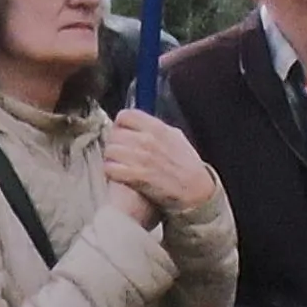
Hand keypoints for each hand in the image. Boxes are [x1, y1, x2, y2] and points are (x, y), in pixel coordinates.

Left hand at [102, 106, 215, 220]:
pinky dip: (110, 172)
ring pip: (110, 151)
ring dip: (111, 159)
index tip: (121, 133)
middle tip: (118, 153)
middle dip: (114, 144)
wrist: (196, 190)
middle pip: (114, 134)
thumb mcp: (176, 138)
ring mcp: (141, 158)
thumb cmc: (188, 165)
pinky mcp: (137, 176)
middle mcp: (147, 140)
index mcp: (157, 128)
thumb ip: (157, 129)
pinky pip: (110, 169)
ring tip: (117, 165)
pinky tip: (117, 175)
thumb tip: (140, 124)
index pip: (125, 116)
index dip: (120, 125)